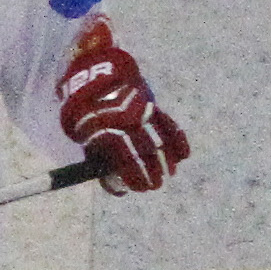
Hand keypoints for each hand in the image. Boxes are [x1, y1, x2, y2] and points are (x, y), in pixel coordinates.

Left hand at [59, 31, 190, 193]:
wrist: (94, 80)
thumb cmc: (87, 117)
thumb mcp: (87, 139)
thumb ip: (102, 163)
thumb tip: (116, 189)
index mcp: (109, 132)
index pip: (127, 161)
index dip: (136, 177)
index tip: (141, 188)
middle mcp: (128, 123)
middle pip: (146, 153)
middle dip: (153, 172)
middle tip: (156, 185)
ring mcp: (143, 113)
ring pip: (161, 140)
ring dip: (167, 159)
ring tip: (170, 173)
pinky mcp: (152, 105)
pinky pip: (169, 125)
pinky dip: (178, 140)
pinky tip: (184, 155)